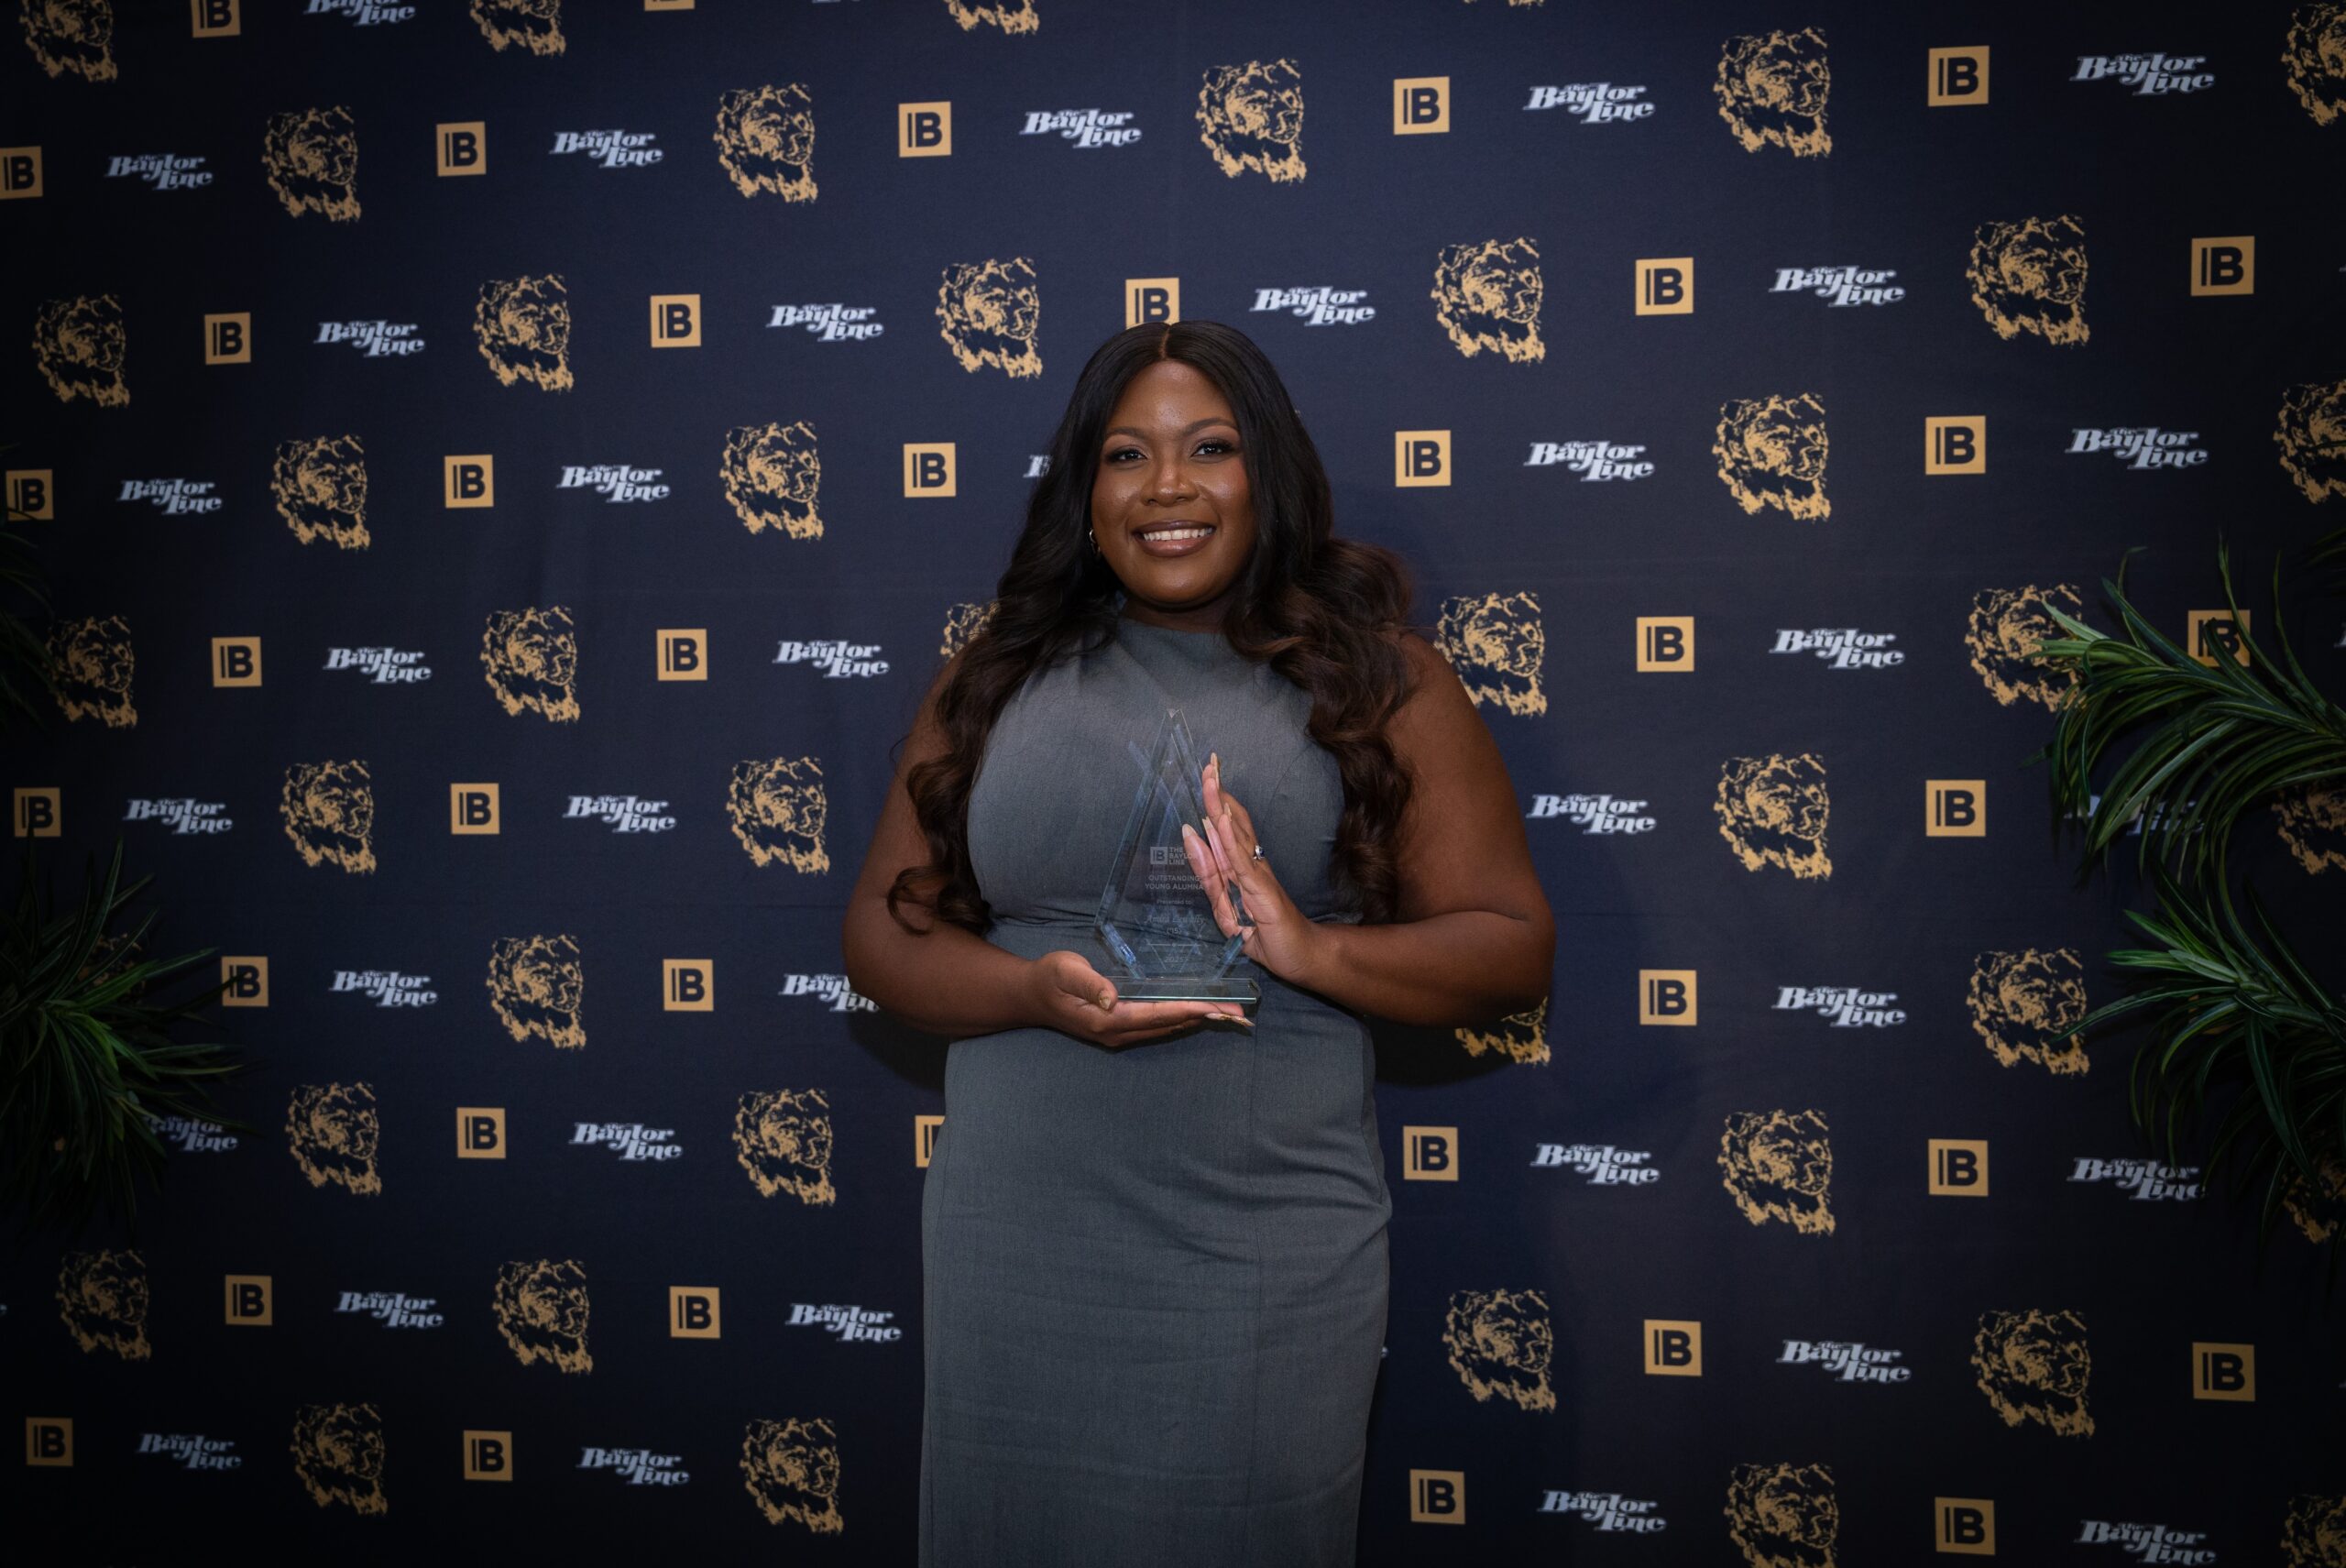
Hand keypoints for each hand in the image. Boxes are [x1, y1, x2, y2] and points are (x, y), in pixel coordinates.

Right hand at [1026, 949, 1249, 1049]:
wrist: (1032, 995)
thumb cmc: (1049, 977)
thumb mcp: (1065, 971)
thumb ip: (1088, 983)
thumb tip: (1111, 997)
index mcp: (1106, 1019)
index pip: (1155, 1014)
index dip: (1186, 1010)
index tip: (1214, 1008)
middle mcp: (1117, 1033)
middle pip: (1168, 1026)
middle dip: (1203, 1020)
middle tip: (1239, 1014)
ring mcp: (1119, 1035)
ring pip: (1165, 1029)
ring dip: (1196, 1022)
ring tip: (1228, 1016)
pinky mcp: (1120, 1030)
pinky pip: (1157, 1026)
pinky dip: (1180, 1020)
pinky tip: (1197, 1014)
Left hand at [1183, 751, 1326, 987]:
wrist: (1300, 957)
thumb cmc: (1266, 934)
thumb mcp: (1226, 909)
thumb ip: (1209, 878)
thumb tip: (1193, 838)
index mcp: (1239, 867)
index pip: (1224, 829)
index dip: (1214, 802)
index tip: (1206, 775)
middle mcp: (1250, 864)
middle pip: (1230, 823)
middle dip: (1216, 793)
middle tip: (1208, 762)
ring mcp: (1256, 875)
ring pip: (1234, 835)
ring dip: (1219, 806)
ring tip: (1210, 779)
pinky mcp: (1261, 890)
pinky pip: (1240, 862)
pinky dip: (1229, 839)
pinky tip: (1220, 819)